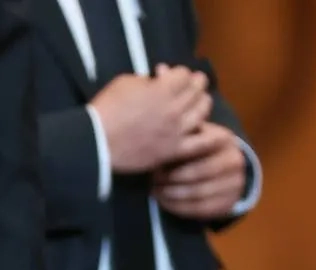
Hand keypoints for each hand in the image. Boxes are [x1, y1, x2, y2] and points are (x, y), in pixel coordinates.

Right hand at [91, 64, 210, 172]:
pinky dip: (212, 136)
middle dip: (194, 84)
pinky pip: (200, 143)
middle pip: (197, 90)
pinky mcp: (173, 150)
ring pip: (203, 111)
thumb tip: (158, 80)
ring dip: (203, 103)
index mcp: (162, 89)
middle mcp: (174, 108)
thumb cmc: (106, 110)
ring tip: (198, 103)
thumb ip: (146, 79)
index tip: (171, 76)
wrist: (96, 143)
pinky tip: (219, 133)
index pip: (183, 74)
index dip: (178, 73)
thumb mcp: (124, 83)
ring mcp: (176, 130)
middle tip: (191, 85)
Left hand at [153, 122, 246, 219]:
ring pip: (198, 194)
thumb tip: (156, 146)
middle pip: (198, 174)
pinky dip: (179, 208)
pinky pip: (201, 209)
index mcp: (223, 139)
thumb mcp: (191, 136)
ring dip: (172, 195)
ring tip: (155, 191)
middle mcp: (234, 161)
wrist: (223, 166)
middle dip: (171, 179)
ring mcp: (235, 184)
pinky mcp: (229, 203)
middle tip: (153, 180)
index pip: (198, 149)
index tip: (156, 165)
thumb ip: (180, 138)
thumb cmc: (198, 148)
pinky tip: (164, 202)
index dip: (174, 157)